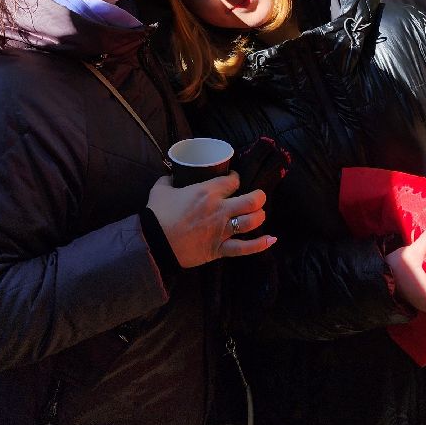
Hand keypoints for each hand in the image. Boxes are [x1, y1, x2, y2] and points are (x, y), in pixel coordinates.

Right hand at [147, 173, 273, 267]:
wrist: (153, 243)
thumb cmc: (157, 214)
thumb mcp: (161, 188)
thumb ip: (169, 179)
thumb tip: (171, 175)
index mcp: (207, 192)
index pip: (233, 180)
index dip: (236, 178)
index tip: (234, 180)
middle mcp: (220, 209)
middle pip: (251, 200)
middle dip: (258, 197)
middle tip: (257, 197)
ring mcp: (222, 230)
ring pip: (252, 221)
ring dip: (260, 216)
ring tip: (260, 214)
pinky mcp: (220, 249)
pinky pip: (244, 248)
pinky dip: (260, 244)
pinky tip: (272, 239)